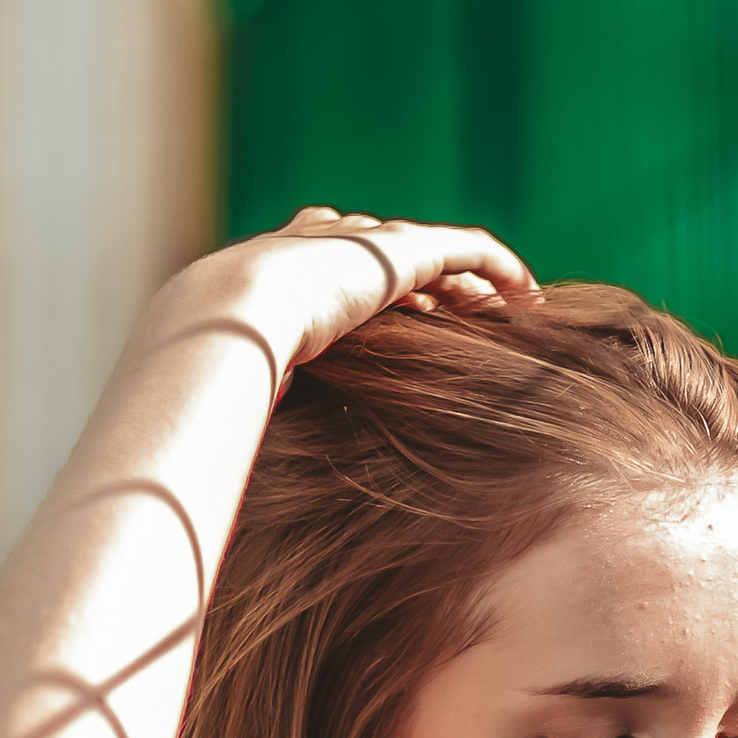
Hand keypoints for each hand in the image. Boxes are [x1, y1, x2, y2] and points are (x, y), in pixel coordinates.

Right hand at [139, 206, 536, 387]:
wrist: (227, 317)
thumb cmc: (211, 366)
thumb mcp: (221, 397)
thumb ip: (232, 426)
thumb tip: (213, 491)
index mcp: (275, 272)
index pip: (329, 265)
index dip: (366, 289)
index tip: (397, 317)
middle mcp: (320, 248)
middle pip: (383, 252)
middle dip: (420, 277)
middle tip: (458, 314)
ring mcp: (361, 246)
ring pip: (430, 252)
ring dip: (467, 278)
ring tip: (505, 308)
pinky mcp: (400, 251)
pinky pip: (466, 249)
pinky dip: (498, 265)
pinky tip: (527, 292)